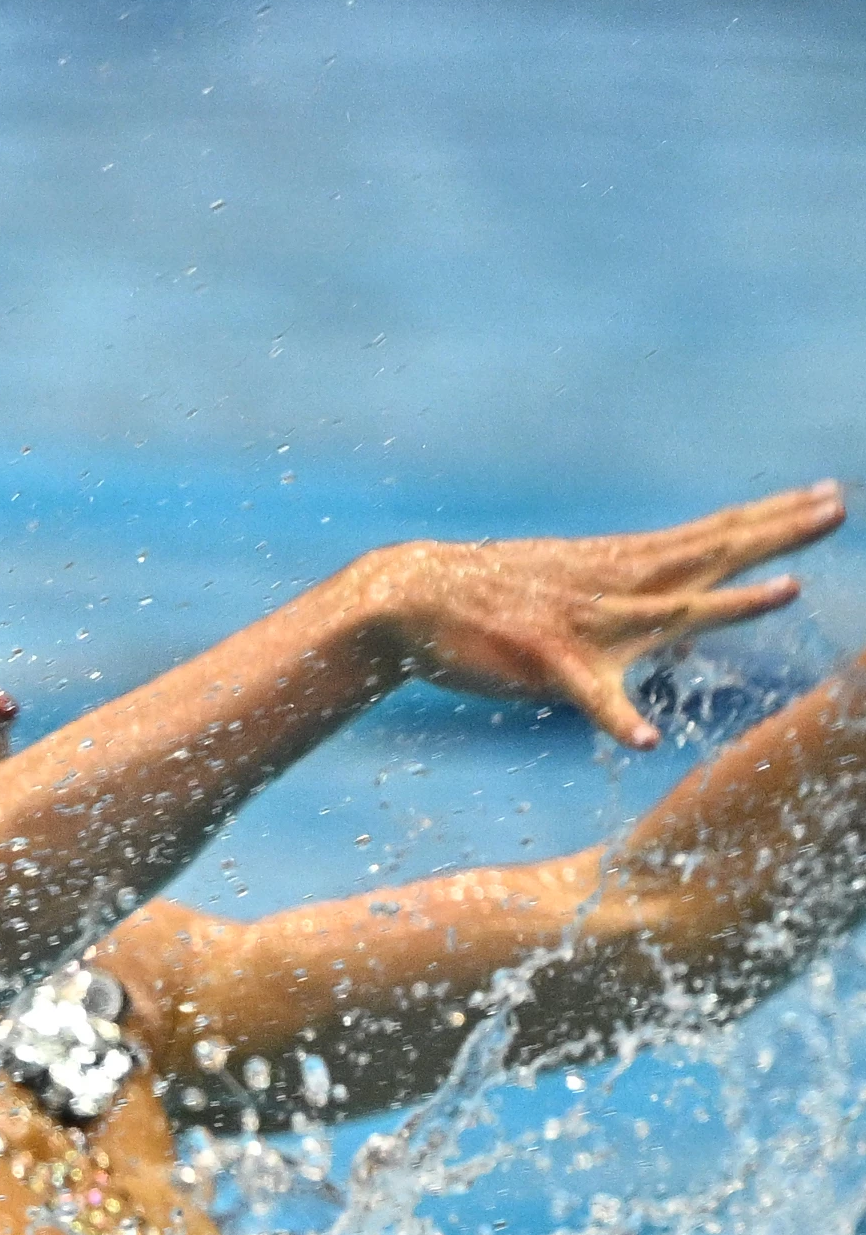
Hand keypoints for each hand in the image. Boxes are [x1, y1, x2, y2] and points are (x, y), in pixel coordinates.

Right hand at [350, 484, 840, 748]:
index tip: (827, 495)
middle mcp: (618, 587)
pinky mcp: (546, 665)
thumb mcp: (576, 590)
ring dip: (730, 606)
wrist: (411, 600)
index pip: (714, 534)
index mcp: (624, 567)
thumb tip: (688, 623)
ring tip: (789, 593)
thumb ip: (636, 602)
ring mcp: (585, 624)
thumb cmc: (492, 600)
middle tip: (838, 506)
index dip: (772, 517)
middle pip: (712, 554)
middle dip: (778, 534)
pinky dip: (617, 717)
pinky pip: (589, 697)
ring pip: (670, 612)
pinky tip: (644, 739)